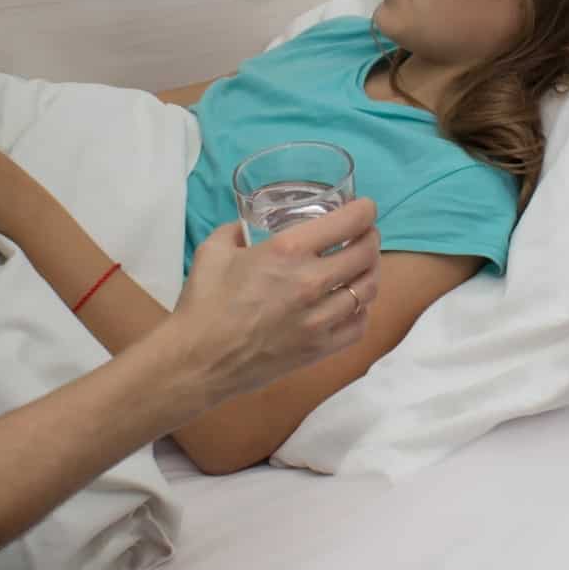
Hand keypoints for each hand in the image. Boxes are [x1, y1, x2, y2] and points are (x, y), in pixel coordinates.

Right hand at [169, 198, 381, 399]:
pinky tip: (353, 303)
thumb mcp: (214, 249)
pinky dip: (362, 310)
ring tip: (362, 266)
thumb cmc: (203, 303)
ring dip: (370, 272)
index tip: (365, 208)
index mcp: (287, 251)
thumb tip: (245, 229)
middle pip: (366, 253)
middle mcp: (311, 282)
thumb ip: (235, 231)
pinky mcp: (318, 349)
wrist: (198, 361)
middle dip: (370, 238)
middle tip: (364, 235)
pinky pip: (358, 325)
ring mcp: (319, 319)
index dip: (365, 210)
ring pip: (368, 289)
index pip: (349, 223)